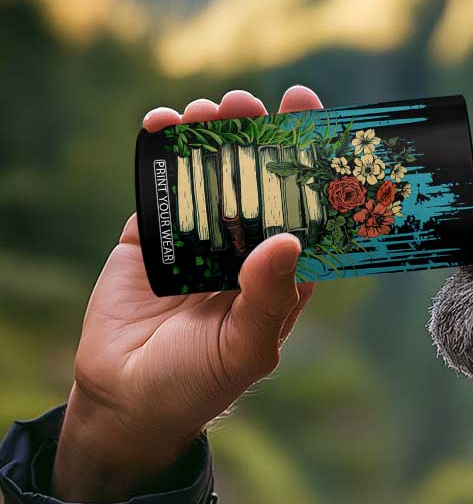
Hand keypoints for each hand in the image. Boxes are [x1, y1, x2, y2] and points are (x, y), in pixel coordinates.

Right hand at [52, 86, 322, 501]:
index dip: (313, 169)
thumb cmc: (200, 383)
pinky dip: (161, 152)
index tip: (315, 123)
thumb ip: (268, 297)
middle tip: (252, 103)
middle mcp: (245, 250)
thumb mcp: (245, 349)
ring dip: (213, 137)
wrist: (127, 399)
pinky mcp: (152, 235)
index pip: (306, 214)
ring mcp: (198, 239)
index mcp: (281, 275)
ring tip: (210, 109)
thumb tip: (288, 239)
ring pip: (212, 175)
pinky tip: (164, 124)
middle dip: (259, 139)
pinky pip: (160, 186)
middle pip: (259, 182)